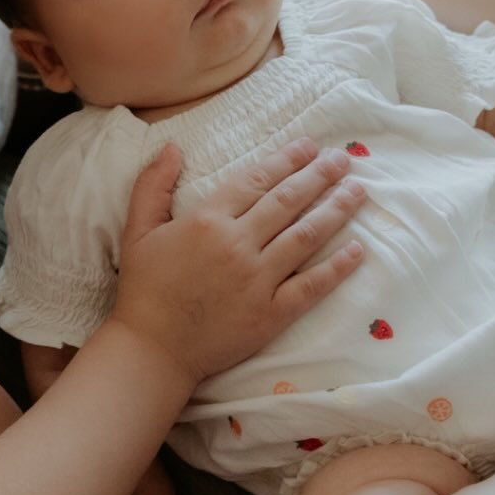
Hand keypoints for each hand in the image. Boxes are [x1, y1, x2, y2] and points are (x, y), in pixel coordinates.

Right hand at [112, 138, 364, 384]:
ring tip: (357, 192)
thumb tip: (174, 147)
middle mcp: (238, 245)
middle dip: (319, 176)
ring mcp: (258, 280)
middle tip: (343, 159)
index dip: (286, 160)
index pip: (256, 181)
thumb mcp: (137, 229)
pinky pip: (311, 286)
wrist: (152, 348)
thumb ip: (153, 185)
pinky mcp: (271, 314)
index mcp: (207, 220)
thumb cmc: (144, 288)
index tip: (309, 146)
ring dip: (335, 211)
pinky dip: (336, 267)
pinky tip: (357, 249)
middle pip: (288, 202)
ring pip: (305, 237)